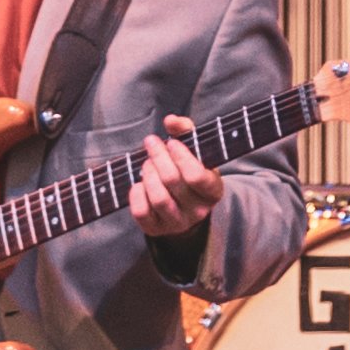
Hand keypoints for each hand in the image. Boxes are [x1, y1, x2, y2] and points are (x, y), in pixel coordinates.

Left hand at [129, 122, 222, 239]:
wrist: (186, 206)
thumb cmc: (190, 169)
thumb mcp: (196, 150)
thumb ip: (186, 130)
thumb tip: (171, 120)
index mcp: (213, 190)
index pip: (196, 175)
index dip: (180, 156)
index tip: (171, 142)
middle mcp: (198, 211)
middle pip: (173, 181)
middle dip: (158, 157)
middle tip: (152, 143)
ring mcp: (178, 222)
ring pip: (158, 198)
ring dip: (148, 175)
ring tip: (146, 163)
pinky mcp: (157, 229)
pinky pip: (142, 213)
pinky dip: (136, 194)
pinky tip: (138, 183)